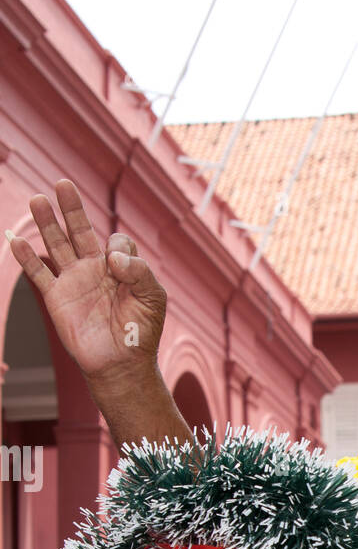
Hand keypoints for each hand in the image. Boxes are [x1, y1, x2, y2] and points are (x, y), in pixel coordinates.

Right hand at [6, 179, 166, 386]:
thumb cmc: (141, 332)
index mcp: (121, 268)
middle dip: (72, 208)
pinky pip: (39, 274)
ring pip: (57, 245)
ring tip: (37, 200)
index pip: (116, 242)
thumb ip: (140, 271)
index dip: (117, 247)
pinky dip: (27, 257)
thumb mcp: (153, 298)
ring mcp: (74, 282)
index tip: (117, 266)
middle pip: (80, 231)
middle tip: (63, 184)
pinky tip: (15, 239)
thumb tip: (112, 256)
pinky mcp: (57, 298)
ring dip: (47, 223)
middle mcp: (95, 270)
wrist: (121, 364)